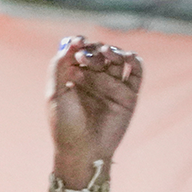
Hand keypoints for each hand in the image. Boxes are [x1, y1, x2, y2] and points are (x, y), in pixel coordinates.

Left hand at [48, 36, 142, 164]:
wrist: (83, 150)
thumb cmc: (65, 126)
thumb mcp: (55, 94)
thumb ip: (59, 65)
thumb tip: (73, 41)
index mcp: (74, 77)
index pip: (80, 51)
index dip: (79, 43)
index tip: (77, 42)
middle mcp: (94, 79)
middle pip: (99, 52)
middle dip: (93, 50)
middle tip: (84, 57)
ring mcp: (112, 86)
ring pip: (117, 58)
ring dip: (112, 51)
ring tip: (104, 53)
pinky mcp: (129, 95)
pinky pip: (136, 72)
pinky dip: (134, 60)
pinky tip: (127, 57)